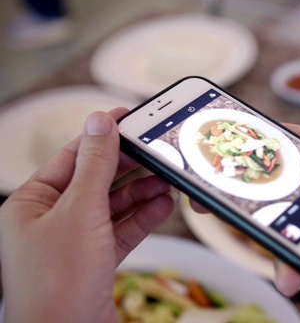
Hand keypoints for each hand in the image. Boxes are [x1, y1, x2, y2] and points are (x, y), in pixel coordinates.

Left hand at [0, 108, 174, 322]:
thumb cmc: (58, 282)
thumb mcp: (81, 212)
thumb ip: (95, 165)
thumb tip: (99, 123)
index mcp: (31, 203)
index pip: (71, 156)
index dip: (101, 136)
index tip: (127, 118)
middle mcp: (49, 220)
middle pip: (95, 180)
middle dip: (129, 169)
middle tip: (156, 151)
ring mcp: (73, 242)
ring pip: (112, 206)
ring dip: (140, 194)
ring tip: (166, 182)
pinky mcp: (94, 260)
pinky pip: (121, 230)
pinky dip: (142, 218)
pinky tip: (162, 206)